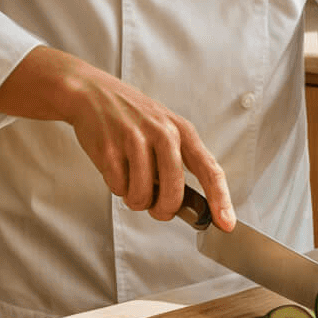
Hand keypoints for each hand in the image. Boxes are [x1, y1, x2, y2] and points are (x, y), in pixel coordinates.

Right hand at [0, 45, 234, 229]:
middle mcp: (162, 133)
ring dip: (135, 199)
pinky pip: (118, 188)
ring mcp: (135, 140)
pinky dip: (116, 187)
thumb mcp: (164, 127)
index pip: (209, 169)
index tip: (226, 224)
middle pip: (173, 193)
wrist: (92, 93)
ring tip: (131, 180)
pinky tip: (115, 167)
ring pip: (142, 196)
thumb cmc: (132, 116)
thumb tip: (189, 204)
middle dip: (163, 210)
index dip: (220, 200)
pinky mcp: (109, 148)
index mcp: (182, 131)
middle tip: (156, 208)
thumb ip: (178, 161)